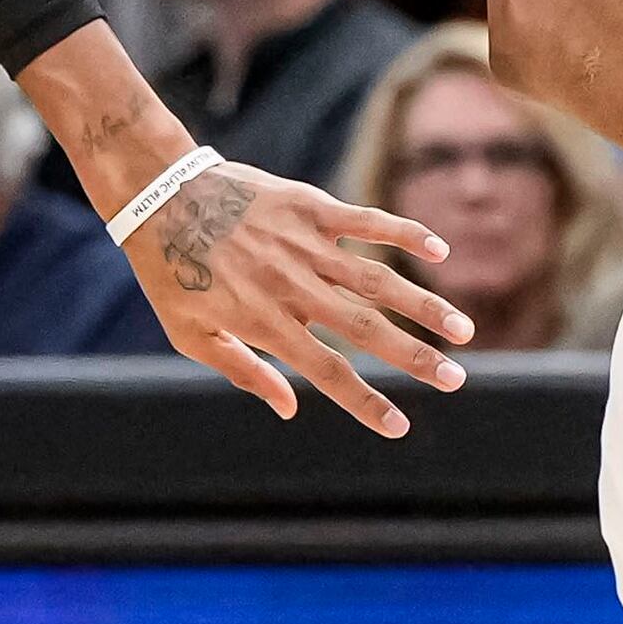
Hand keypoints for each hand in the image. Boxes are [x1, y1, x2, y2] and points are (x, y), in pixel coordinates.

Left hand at [123, 161, 473, 437]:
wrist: (160, 197)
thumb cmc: (172, 272)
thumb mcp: (191, 335)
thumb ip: (244, 371)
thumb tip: (290, 409)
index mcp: (265, 323)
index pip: (327, 372)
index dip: (366, 403)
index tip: (400, 427)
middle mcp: (292, 287)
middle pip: (366, 330)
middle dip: (415, 358)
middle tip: (456, 379)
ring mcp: (305, 246)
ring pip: (377, 281)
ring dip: (423, 306)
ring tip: (462, 328)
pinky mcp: (310, 208)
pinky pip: (366, 222)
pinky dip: (405, 234)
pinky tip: (440, 250)